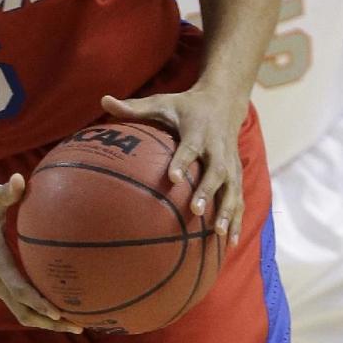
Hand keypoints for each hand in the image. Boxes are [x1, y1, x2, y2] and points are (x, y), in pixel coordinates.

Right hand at [0, 174, 82, 332]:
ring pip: (21, 313)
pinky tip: (58, 308)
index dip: (36, 300)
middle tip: (78, 325)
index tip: (57, 311)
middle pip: (23, 311)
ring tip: (75, 323)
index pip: (17, 286)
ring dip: (45, 322)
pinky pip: (18, 305)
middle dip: (49, 321)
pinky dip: (37, 312)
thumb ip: (5, 192)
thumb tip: (20, 179)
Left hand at [101, 89, 245, 243]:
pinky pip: (239, 198)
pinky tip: (230, 241)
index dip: (181, 161)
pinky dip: (237, 218)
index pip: (189, 148)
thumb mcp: (161, 102)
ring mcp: (230, 163)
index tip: (171, 177)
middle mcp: (217, 148)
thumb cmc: (185, 106)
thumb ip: (134, 107)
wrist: (223, 102)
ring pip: (232, 188)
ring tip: (218, 233)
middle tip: (195, 210)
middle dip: (207, 191)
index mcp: (197, 131)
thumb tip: (103, 101)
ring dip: (227, 210)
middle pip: (215, 171)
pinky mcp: (237, 174)